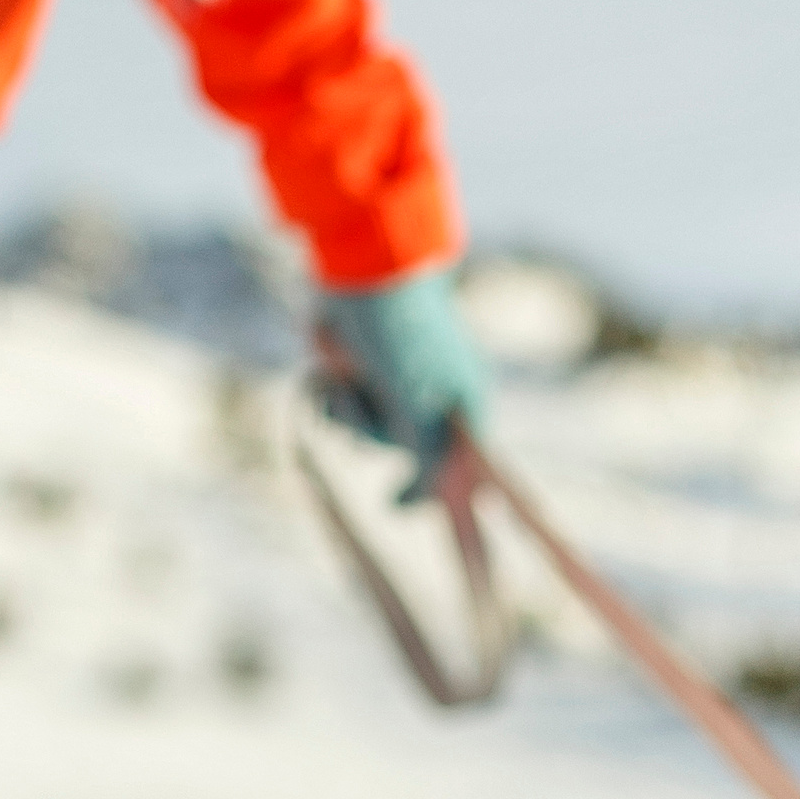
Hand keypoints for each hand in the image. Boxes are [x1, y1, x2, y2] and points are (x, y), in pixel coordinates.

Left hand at [314, 269, 490, 490]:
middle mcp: (432, 397)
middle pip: (403, 454)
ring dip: (349, 413)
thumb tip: (431, 503)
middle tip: (379, 456)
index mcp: (462, 403)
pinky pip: (343, 408)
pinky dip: (334, 394)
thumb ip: (426, 459)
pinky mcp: (361, 372)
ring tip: (347, 377)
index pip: (467, 470)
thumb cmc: (399, 335)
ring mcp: (394, 384)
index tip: (437, 532)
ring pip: (363, 432)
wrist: (361, 267)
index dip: (456, 506)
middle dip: (377, 438)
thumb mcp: (416, 407)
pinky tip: (333, 366)